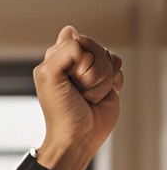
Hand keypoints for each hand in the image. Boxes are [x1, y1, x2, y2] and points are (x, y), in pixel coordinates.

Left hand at [32, 26, 122, 169]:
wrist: (79, 136)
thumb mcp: (50, 78)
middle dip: (91, 71)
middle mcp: (72, 61)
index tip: (67, 78)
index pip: (76, 38)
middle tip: (80, 90)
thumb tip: (73, 33)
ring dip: (102, 80)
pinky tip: (101, 96)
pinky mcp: (106, 77)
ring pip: (108, 56)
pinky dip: (113, 82)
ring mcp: (90, 69)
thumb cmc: (61, 111)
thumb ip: (62, 52)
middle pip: (95, 46)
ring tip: (89, 96)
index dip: (78, 58)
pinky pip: (118, 66)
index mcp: (55, 58)